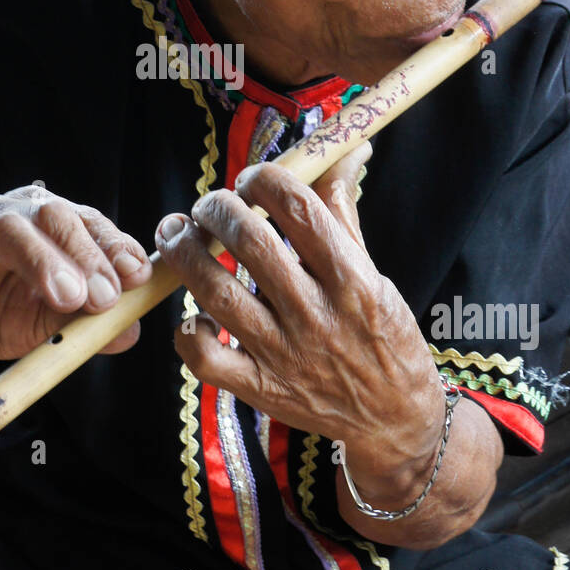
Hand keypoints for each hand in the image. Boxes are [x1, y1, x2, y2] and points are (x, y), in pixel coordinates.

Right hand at [0, 185, 152, 362]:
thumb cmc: (1, 309)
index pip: (88, 222)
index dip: (115, 246)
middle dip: (86, 256)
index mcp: (48, 223)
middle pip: (54, 217)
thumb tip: (130, 331)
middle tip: (104, 298)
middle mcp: (14, 217)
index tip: (137, 276)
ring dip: (41, 260)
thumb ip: (88, 323)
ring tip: (66, 294)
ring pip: (9, 231)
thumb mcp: (52, 320)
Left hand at [155, 144, 444, 499]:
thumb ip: (344, 211)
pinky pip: (207, 359)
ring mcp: (285, 355)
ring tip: (176, 235)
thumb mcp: (373, 271)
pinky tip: (192, 311)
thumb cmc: (382, 335)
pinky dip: (187, 331)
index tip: (251, 180)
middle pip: (250, 243)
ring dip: (186, 255)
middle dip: (216, 209)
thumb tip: (345, 149)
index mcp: (351, 278)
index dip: (263, 180)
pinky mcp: (261, 389)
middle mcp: (317, 315)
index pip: (298, 207)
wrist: (394, 420)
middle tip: (208, 206)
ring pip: (217, 294)